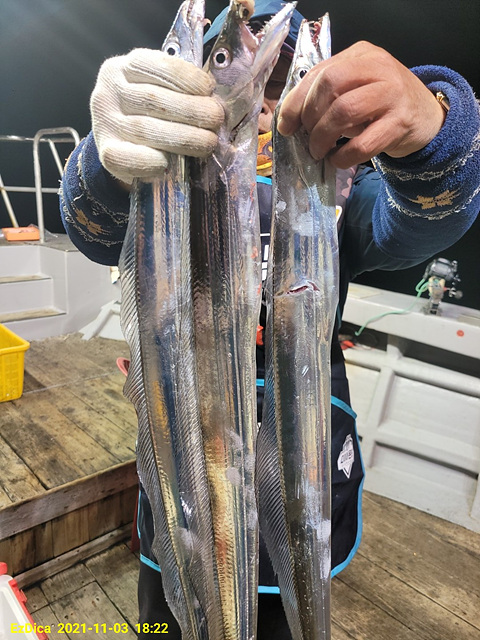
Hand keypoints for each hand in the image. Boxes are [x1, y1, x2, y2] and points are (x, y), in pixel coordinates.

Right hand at [90, 48, 223, 183]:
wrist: (126, 151)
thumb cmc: (151, 116)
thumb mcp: (160, 92)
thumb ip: (179, 90)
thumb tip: (215, 100)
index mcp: (119, 70)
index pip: (152, 66)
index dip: (184, 76)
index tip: (208, 89)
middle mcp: (106, 94)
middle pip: (152, 99)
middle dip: (191, 110)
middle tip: (216, 119)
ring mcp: (104, 125)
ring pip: (144, 129)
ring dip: (182, 137)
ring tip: (208, 142)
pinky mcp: (106, 154)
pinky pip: (125, 158)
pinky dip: (148, 161)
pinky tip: (167, 164)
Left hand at [277, 41, 445, 168]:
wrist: (427, 117)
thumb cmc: (381, 105)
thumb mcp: (356, 90)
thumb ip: (327, 96)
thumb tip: (289, 121)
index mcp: (361, 54)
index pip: (320, 72)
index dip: (296, 102)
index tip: (286, 126)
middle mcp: (378, 68)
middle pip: (330, 85)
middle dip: (310, 117)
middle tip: (309, 139)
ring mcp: (392, 94)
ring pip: (344, 111)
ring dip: (323, 136)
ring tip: (319, 151)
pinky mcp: (401, 123)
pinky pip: (363, 143)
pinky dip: (344, 156)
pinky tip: (338, 160)